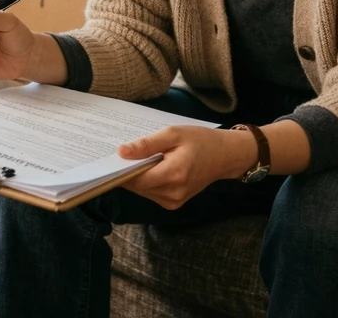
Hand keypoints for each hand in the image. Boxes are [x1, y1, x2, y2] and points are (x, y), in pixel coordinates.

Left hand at [117, 125, 256, 209]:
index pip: (137, 180)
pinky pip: (152, 193)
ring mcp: (174, 201)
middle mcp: (173, 193)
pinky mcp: (175, 203)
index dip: (122, 171)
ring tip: (141, 158)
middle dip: (129, 172)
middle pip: (138, 187)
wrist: (225, 156)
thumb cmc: (201, 140)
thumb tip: (121, 152)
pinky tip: (152, 167)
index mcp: (174, 174)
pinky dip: (148, 182)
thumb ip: (147, 144)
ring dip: (138, 177)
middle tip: (126, 154)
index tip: (113, 158)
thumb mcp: (173, 134)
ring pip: (144, 191)